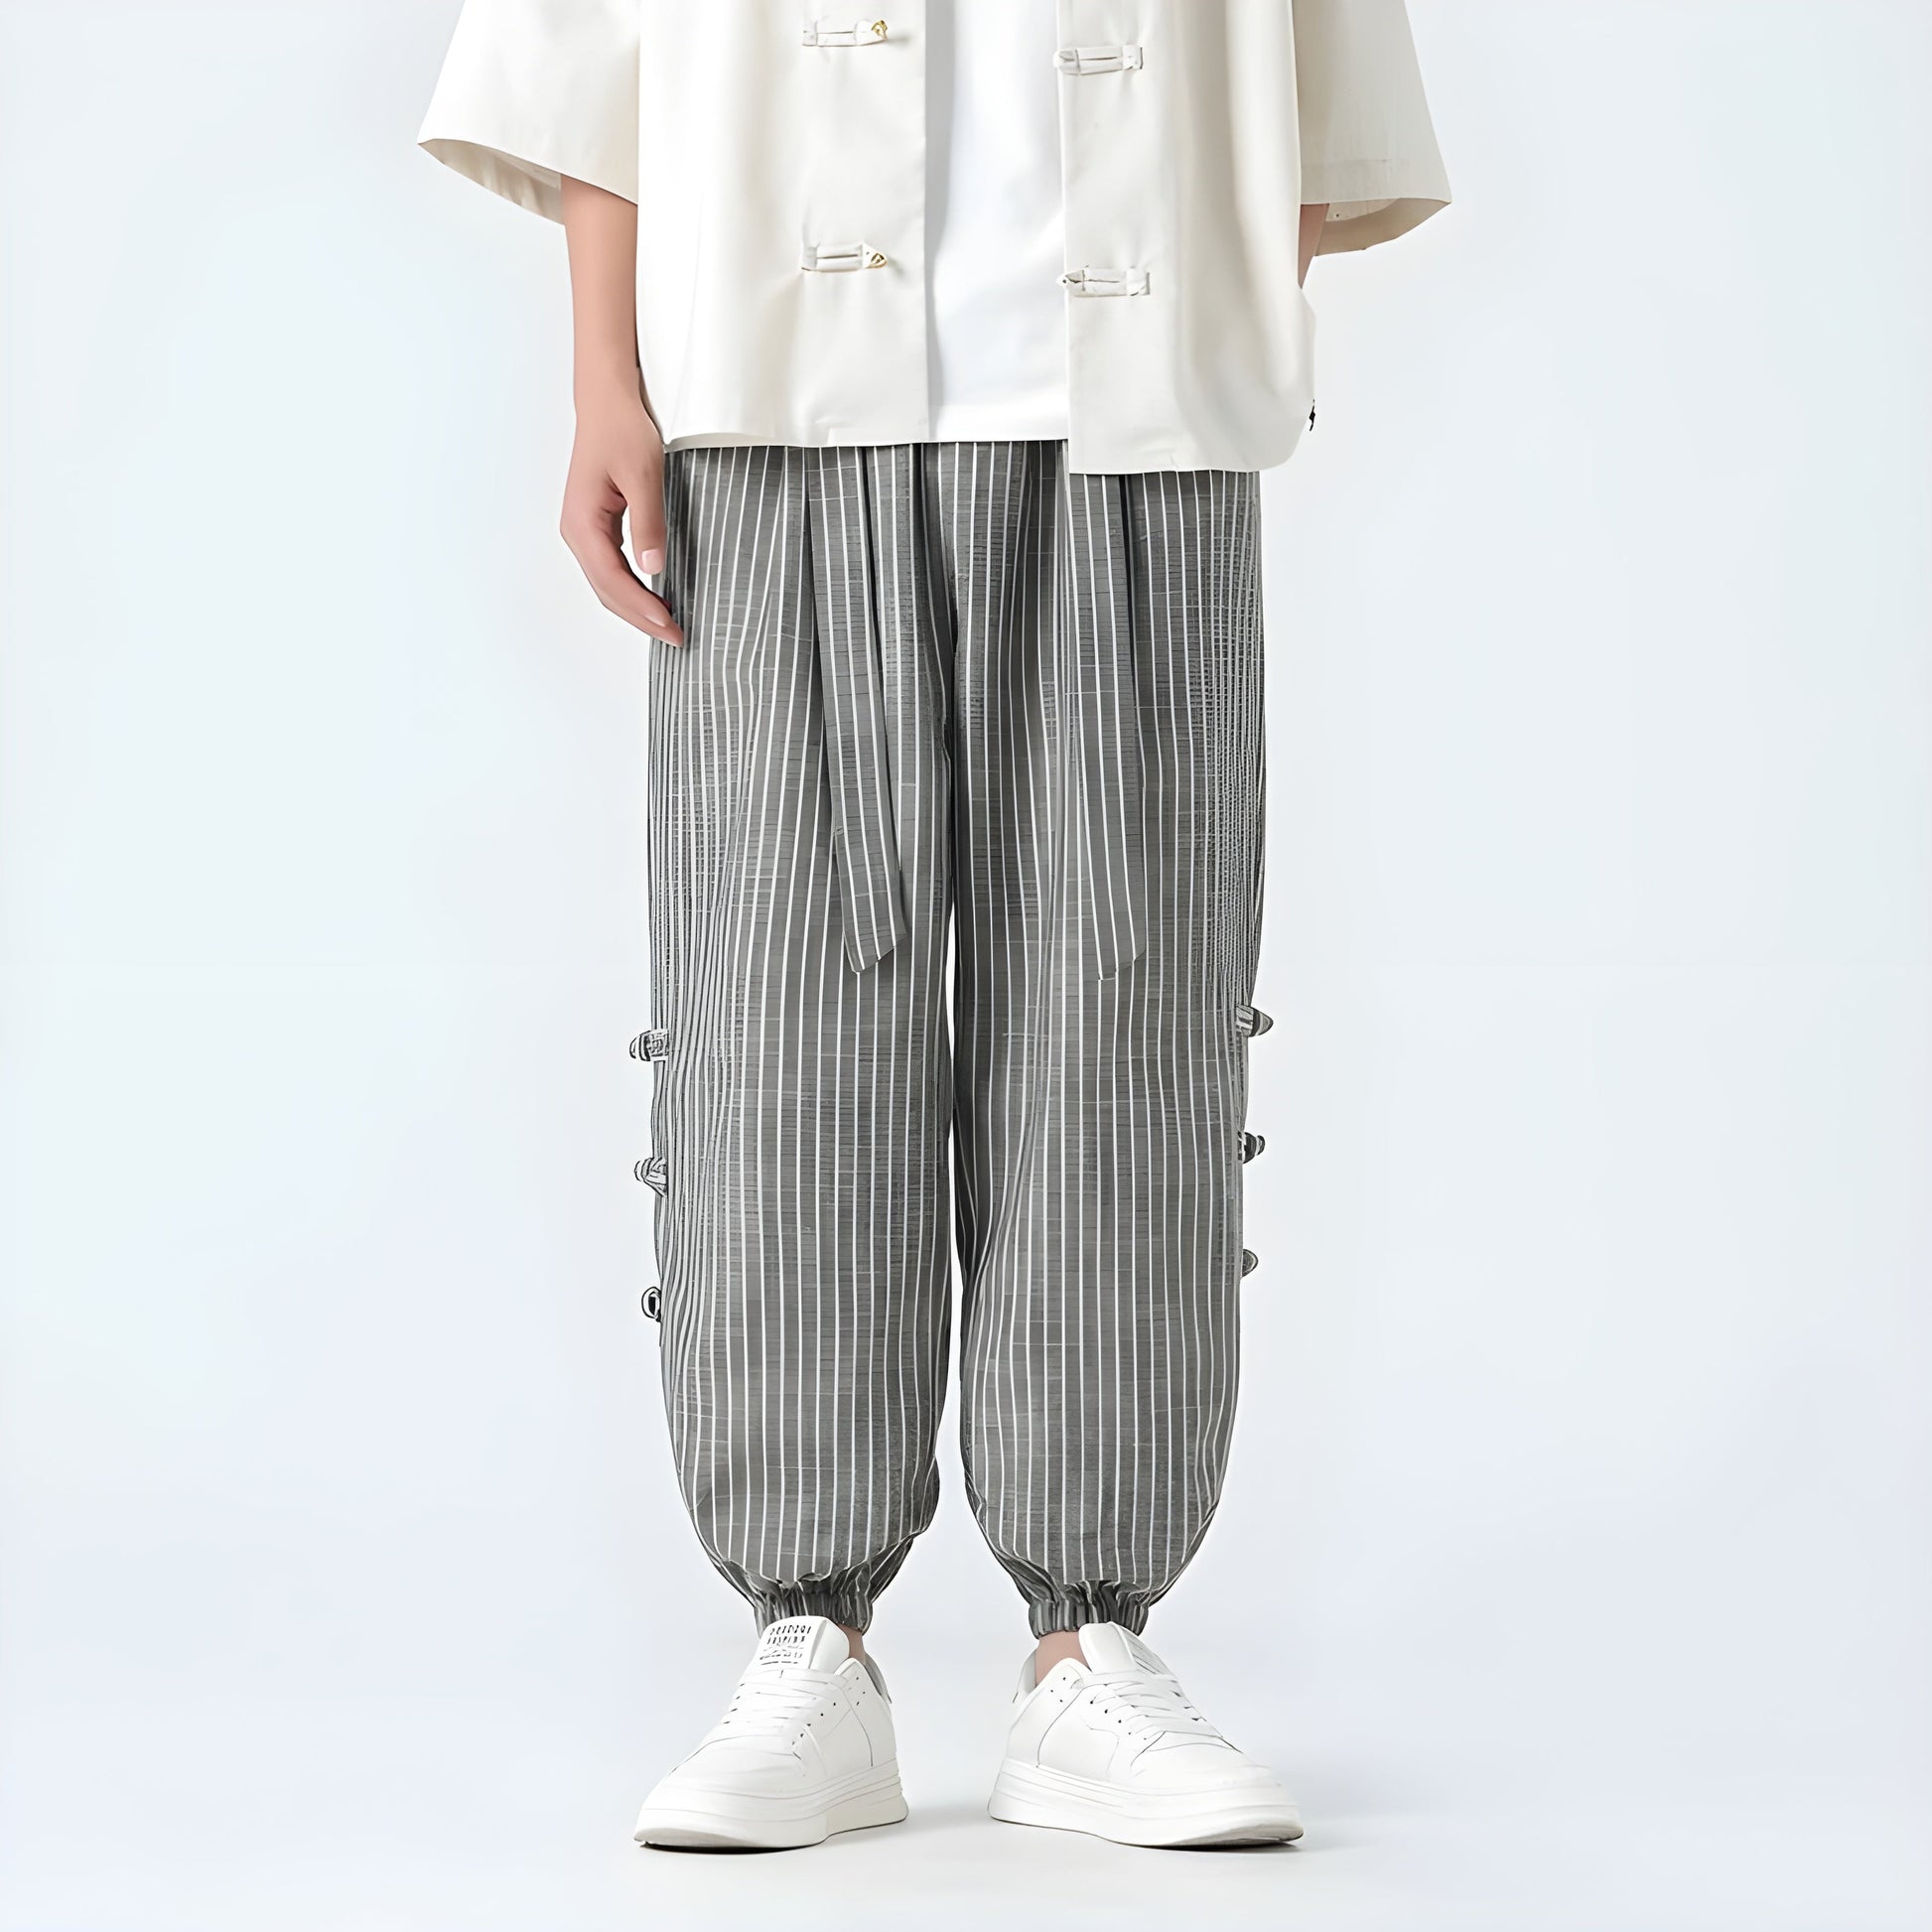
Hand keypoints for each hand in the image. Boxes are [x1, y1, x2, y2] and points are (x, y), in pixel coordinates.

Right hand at [559, 375, 682, 643]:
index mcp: (583, 523)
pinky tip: (654, 597)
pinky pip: (611, 568)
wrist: (607, 401)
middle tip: (677, 637)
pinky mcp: (595, 526)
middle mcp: (577, 532)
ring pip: (608, 583)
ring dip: (636, 607)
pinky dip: (632, 588)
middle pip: (607, 590)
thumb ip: (648, 522)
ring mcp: (584, 530)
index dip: (643, 608)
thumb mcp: (643, 475)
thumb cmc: (621, 429)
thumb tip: (653, 567)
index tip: (671, 626)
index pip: (613, 580)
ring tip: (668, 625)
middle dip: (641, 618)